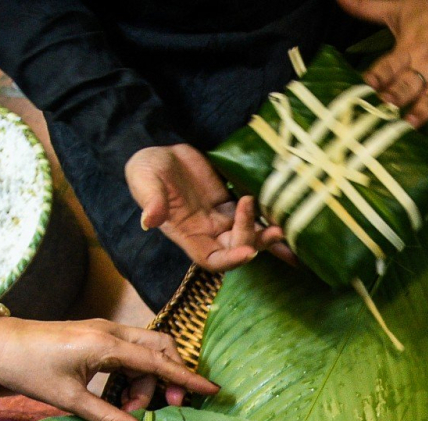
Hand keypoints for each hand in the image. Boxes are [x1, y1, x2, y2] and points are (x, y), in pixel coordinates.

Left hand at [0, 295, 217, 420]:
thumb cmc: (27, 369)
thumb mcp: (69, 399)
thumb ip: (110, 418)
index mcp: (106, 344)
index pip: (159, 362)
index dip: (187, 379)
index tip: (213, 390)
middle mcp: (112, 331)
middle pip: (161, 350)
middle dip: (169, 379)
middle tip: (163, 410)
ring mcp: (105, 330)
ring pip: (146, 352)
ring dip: (147, 381)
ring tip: (129, 409)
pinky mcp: (97, 335)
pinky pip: (131, 352)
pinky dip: (134, 373)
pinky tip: (121, 395)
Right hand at [125, 144, 289, 268]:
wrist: (158, 152)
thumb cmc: (146, 170)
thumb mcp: (144, 181)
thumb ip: (150, 201)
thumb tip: (149, 221)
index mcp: (186, 234)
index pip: (212, 259)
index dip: (230, 260)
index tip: (247, 252)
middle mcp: (206, 232)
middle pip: (236, 248)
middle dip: (254, 243)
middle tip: (271, 229)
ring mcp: (220, 218)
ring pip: (248, 235)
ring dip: (266, 236)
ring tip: (281, 228)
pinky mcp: (230, 202)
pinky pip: (252, 215)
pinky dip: (266, 217)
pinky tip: (282, 213)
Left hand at [341, 0, 427, 138]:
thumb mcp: (398, 6)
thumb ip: (367, 6)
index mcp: (409, 47)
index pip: (387, 67)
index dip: (374, 79)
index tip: (362, 92)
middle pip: (407, 86)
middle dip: (394, 99)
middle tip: (381, 111)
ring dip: (420, 112)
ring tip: (409, 125)